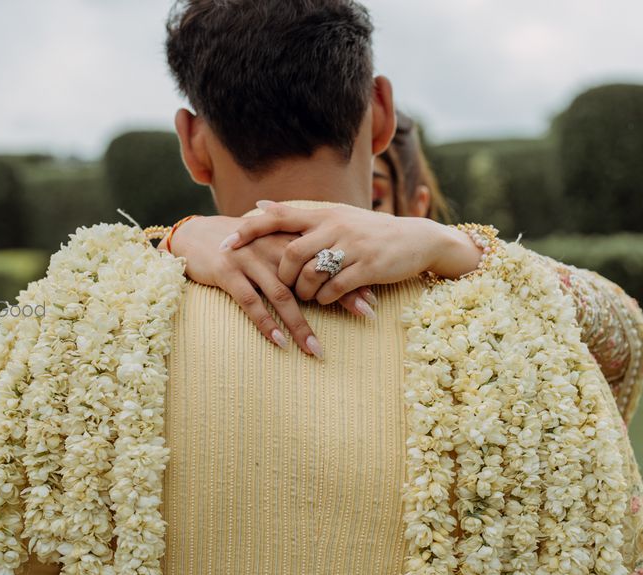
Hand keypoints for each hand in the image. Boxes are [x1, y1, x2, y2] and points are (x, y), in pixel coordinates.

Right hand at [167, 215, 375, 357]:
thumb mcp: (269, 243)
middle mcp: (272, 247)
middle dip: (341, 297)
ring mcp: (249, 259)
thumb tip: (329, 280)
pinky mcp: (227, 272)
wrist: (194, 235)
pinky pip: (250, 302)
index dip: (349, 279)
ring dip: (301, 325)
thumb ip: (296, 256)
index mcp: (287, 239)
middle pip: (312, 275)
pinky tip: (280, 342)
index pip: (324, 260)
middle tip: (366, 316)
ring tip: (316, 349)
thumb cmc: (238, 245)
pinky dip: (266, 323)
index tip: (373, 298)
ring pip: (282, 295)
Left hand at [219, 201, 483, 304]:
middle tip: (285, 286)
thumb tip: (259, 206)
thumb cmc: (369, 231)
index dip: (249, 230)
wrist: (417, 239)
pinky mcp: (369, 268)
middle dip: (282, 275)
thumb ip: (298, 215)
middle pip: (290, 253)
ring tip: (310, 296)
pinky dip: (327, 298)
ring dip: (305, 291)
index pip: (278, 216)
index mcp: (324, 213)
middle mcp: (335, 226)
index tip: (225, 244)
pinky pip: (335, 288)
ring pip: (311, 273)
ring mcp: (353, 247)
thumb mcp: (335, 216)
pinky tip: (330, 299)